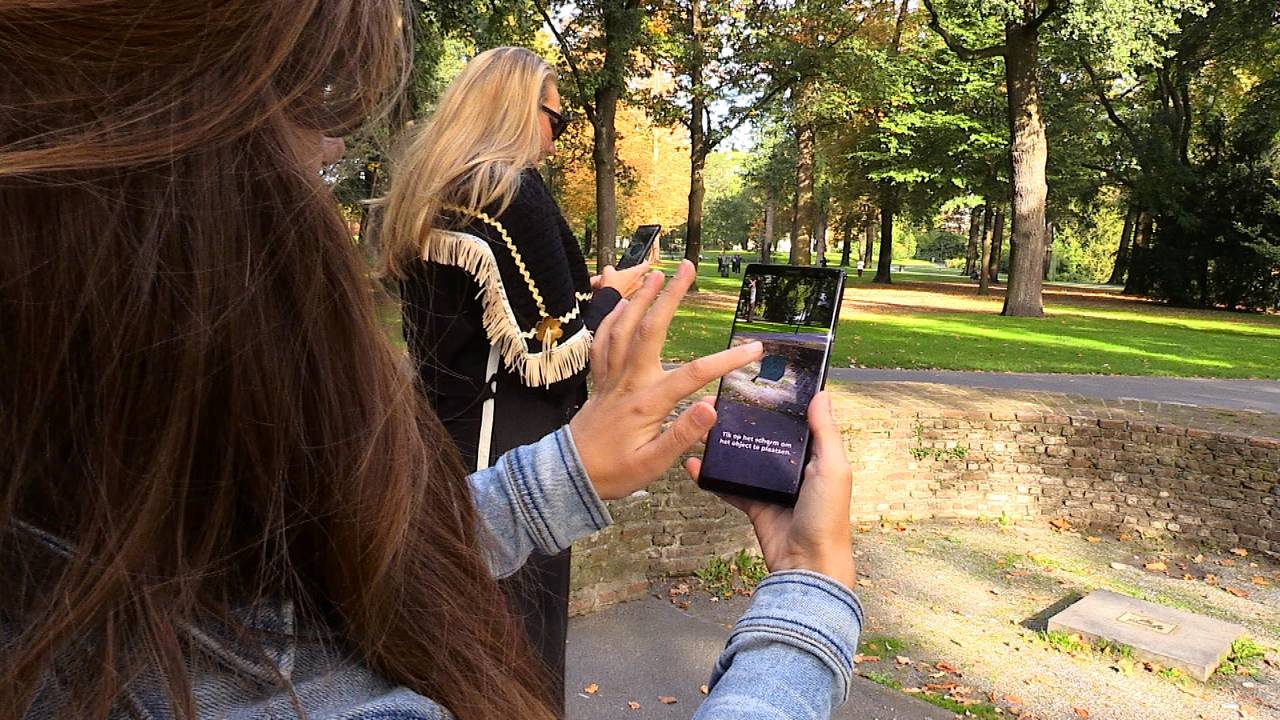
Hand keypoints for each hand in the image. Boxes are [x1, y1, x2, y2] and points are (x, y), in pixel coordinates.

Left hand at [570, 261, 762, 499]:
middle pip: (650, 329)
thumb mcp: (653, 464)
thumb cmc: (614, 473)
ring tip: (656, 273)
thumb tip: (712, 407)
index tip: (755, 349)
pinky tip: (622, 305)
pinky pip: (603, 340)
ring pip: (623, 327)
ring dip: (640, 297)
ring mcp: (611, 377)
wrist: (570, 475)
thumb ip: (683, 434)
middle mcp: (628, 382)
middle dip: (671, 296)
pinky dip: (612, 318)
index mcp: (647, 403)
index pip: (694, 375)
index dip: (726, 361)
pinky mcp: (599, 379)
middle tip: (687, 268)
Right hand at [684, 392, 854, 588]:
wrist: (806, 566)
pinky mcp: (754, 504)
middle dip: (746, 422)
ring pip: (744, 458)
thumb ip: (826, 433)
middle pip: (766, 438)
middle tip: (722, 402)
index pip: (798, 423)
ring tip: (704, 425)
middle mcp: (794, 469)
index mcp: (816, 457)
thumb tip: (822, 395)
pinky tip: (695, 462)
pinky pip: (730, 486)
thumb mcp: (832, 469)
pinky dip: (712, 476)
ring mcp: (772, 486)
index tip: (760, 383)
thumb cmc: (827, 518)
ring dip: (725, 445)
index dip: (781, 405)